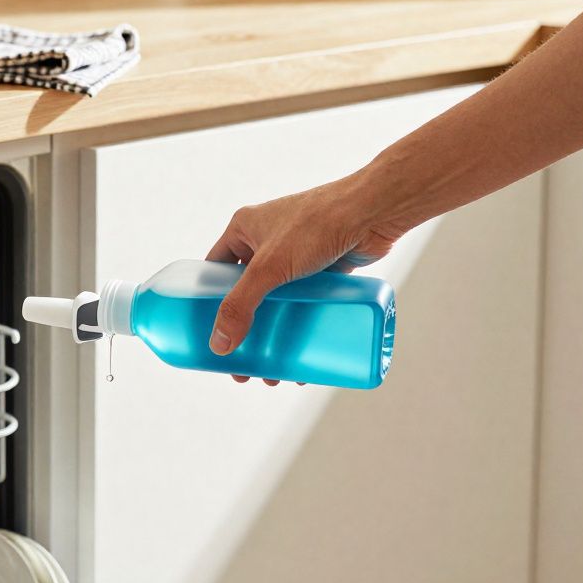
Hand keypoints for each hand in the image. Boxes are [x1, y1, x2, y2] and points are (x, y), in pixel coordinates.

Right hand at [205, 175, 400, 384]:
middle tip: (242, 365)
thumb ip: (241, 305)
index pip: (215, 270)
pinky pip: (305, 304)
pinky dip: (300, 328)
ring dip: (272, 336)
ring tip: (273, 371)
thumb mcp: (270, 266)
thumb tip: (219, 346)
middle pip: (246, 294)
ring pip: (277, 303)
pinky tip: (301, 354)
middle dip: (244, 331)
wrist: (373, 211)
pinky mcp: (323, 269)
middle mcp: (267, 240)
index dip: (209, 304)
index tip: (210, 335)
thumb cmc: (318, 224)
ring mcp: (296, 255)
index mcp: (244, 229)